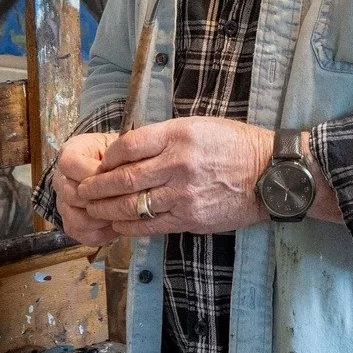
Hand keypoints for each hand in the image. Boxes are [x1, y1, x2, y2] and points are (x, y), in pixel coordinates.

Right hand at [50, 132, 118, 244]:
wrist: (115, 172)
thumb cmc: (118, 158)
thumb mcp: (118, 147)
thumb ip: (117, 156)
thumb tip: (123, 174)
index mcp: (69, 155)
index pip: (70, 165)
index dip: (95, 174)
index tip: (117, 176)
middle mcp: (60, 180)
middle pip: (73, 195)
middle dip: (102, 199)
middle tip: (124, 199)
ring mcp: (63, 204)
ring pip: (77, 219)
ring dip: (102, 218)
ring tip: (122, 212)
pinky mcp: (70, 225)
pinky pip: (82, 234)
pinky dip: (103, 233)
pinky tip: (117, 223)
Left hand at [74, 118, 274, 238]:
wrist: (269, 175)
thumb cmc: (235, 146)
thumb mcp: (200, 127)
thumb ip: (165, 136)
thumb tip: (131, 149)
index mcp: (179, 135)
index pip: (129, 146)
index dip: (108, 158)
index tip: (99, 164)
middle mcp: (178, 164)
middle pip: (125, 178)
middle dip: (98, 187)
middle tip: (83, 191)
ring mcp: (184, 194)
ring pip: (133, 204)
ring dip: (107, 209)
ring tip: (93, 209)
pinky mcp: (190, 218)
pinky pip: (151, 224)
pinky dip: (129, 226)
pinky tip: (118, 224)